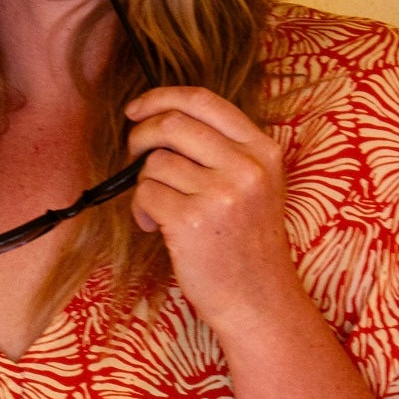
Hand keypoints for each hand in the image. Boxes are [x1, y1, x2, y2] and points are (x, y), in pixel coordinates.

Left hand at [125, 86, 303, 335]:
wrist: (260, 301)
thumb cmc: (249, 245)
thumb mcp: (257, 185)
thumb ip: (225, 149)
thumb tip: (162, 119)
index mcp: (263, 150)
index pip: (203, 100)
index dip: (161, 98)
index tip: (137, 110)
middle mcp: (246, 166)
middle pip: (171, 124)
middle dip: (140, 136)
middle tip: (134, 156)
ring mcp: (220, 193)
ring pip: (154, 163)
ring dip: (145, 185)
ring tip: (160, 211)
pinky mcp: (192, 221)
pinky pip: (145, 194)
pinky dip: (142, 210)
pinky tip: (157, 228)